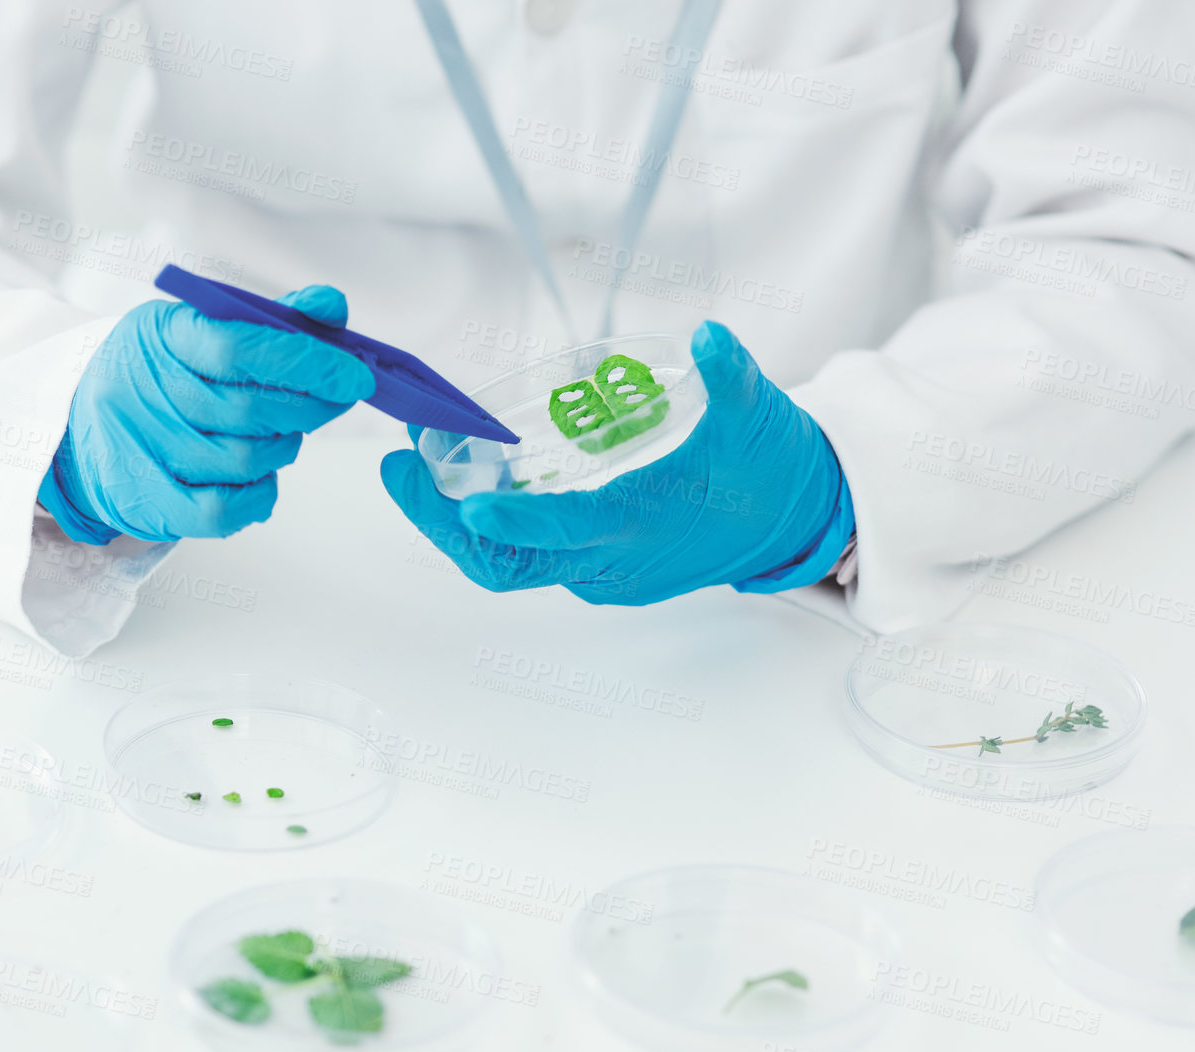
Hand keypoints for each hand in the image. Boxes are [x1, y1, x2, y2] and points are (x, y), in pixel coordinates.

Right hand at [38, 287, 372, 543]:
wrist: (75, 423)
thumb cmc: (158, 373)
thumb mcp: (201, 328)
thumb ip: (271, 320)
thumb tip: (332, 305)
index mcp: (159, 335)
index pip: (240, 347)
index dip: (307, 362)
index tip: (353, 373)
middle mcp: (139, 391)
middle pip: (249, 411)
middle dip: (309, 408)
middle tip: (330, 400)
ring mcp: (137, 450)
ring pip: (243, 460)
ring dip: (283, 449)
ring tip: (280, 434)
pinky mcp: (143, 501)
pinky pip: (221, 511)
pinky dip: (258, 495)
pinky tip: (262, 477)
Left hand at [380, 321, 852, 602]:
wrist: (795, 521)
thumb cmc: (772, 470)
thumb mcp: (757, 415)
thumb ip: (732, 376)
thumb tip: (709, 337)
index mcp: (645, 524)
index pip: (566, 531)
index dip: (514, 518)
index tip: (468, 499)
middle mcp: (614, 562)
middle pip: (509, 561)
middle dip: (445, 521)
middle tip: (399, 468)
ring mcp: (603, 571)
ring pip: (512, 563)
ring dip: (458, 523)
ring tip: (415, 469)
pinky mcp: (600, 568)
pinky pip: (531, 556)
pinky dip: (493, 524)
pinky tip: (468, 481)